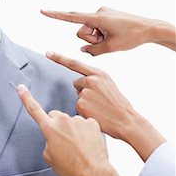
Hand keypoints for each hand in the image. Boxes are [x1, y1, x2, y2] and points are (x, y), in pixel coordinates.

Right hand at [16, 84, 123, 175]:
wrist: (92, 173)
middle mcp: (62, 121)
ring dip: (73, 130)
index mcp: (49, 128)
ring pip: (72, 121)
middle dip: (57, 125)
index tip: (21, 88)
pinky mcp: (92, 123)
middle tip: (64, 141)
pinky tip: (88, 143)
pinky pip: (86, 124)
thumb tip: (53, 138)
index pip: (33, 109)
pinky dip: (86, 132)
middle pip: (55, 116)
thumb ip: (48, 141)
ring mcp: (78, 120)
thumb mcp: (49, 157)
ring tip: (78, 146)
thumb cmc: (71, 168)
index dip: (26, 98)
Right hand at [41, 7, 175, 54]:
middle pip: (82, 31)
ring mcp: (102, 13)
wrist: (151, 28)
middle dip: (90, 39)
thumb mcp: (111, 48)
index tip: (42, 11)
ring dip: (97, 37)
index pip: (71, 17)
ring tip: (112, 38)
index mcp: (97, 18)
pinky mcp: (107, 16)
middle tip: (106, 41)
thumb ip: (93, 50)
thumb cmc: (132, 37)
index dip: (55, 15)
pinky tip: (115, 34)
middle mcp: (97, 12)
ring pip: (89, 30)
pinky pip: (97, 27)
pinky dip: (102, 34)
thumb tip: (84, 49)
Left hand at [46, 51, 165, 161]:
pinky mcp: (80, 104)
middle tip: (99, 101)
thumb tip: (79, 83)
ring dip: (84, 102)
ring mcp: (85, 92)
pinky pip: (77, 106)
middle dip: (83, 90)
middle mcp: (91, 80)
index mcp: (98, 74)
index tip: (48, 53)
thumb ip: (94, 80)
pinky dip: (84, 111)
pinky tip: (96, 114)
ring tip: (100, 108)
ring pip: (78, 95)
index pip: (75, 63)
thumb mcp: (108, 85)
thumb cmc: (118, 104)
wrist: (127, 121)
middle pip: (76, 82)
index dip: (59, 58)